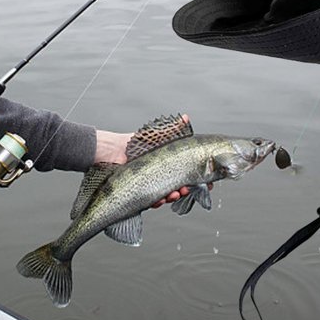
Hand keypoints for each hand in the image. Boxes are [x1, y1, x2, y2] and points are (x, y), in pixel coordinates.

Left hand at [94, 114, 208, 207]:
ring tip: (176, 194)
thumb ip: (173, 129)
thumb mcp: (157, 135)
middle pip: (181, 187)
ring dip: (174, 196)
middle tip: (190, 189)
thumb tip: (187, 117)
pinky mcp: (141, 193)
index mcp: (169, 164)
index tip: (208, 184)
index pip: (188, 173)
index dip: (200, 179)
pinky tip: (160, 199)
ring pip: (168, 195)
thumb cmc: (134, 143)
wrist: (111, 152)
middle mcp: (162, 176)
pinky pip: (152, 201)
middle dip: (188, 190)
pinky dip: (158, 201)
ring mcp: (152, 185)